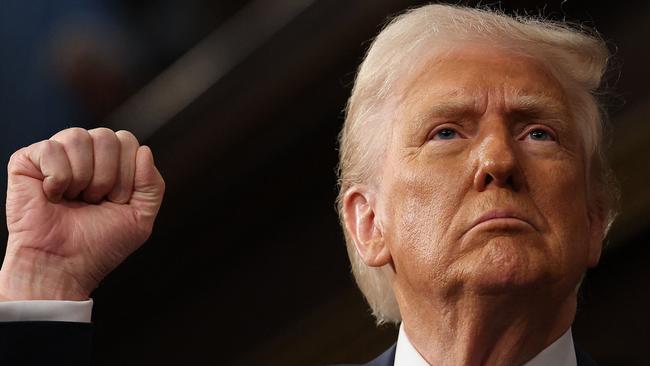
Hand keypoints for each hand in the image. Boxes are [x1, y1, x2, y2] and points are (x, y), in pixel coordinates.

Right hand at [0, 128, 164, 300]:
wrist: (63, 265)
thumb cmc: (99, 244)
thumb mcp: (140, 216)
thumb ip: (152, 184)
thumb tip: (144, 150)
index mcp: (110, 161)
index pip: (128, 141)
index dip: (128, 175)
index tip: (116, 201)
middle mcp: (84, 153)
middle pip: (107, 136)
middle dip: (108, 177)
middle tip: (93, 201)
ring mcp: (55, 155)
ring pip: (79, 137)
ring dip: (83, 177)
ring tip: (73, 199)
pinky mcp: (26, 161)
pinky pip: (51, 148)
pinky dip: (57, 178)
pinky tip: (52, 195)